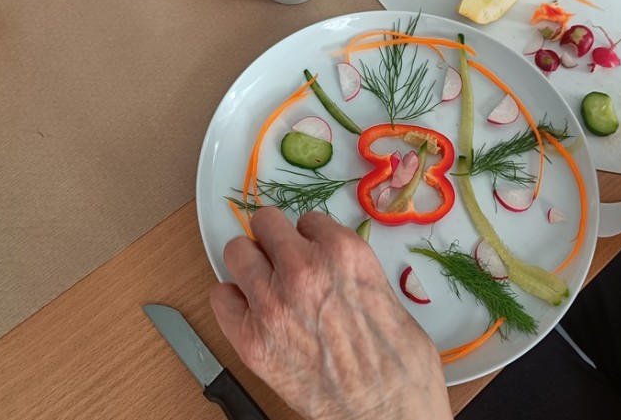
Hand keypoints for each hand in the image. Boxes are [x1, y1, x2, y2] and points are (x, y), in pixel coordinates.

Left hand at [209, 208, 451, 419]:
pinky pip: (221, 298)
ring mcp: (273, 304)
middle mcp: (304, 271)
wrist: (386, 412)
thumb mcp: (388, 296)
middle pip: (266, 224)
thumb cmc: (398, 367)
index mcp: (344, 255)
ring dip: (249, 262)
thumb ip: (354, 275)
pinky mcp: (252, 340)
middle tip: (280, 255)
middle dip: (274, 238)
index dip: (309, 236)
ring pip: (237, 253)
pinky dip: (232, 299)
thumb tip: (338, 274)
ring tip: (261, 278)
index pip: (309, 220)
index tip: (310, 247)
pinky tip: (248, 307)